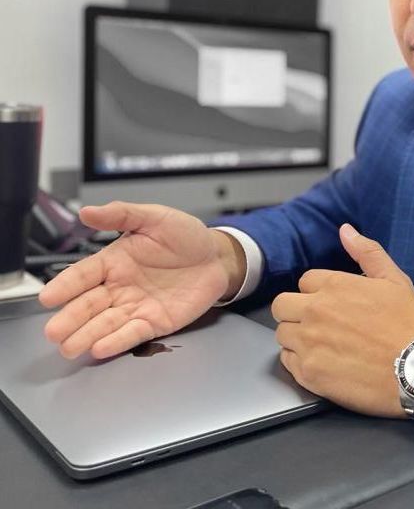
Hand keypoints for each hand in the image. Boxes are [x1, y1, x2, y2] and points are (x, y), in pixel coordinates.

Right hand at [39, 202, 242, 359]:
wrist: (218, 257)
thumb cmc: (186, 236)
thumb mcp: (155, 217)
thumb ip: (122, 214)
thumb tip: (88, 211)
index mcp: (114, 261)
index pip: (83, 274)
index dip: (65, 285)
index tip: (48, 297)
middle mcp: (120, 287)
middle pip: (88, 304)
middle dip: (69, 318)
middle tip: (53, 331)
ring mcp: (135, 306)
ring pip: (105, 323)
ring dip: (86, 336)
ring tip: (68, 347)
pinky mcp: (154, 322)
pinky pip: (132, 333)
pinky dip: (116, 342)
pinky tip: (99, 348)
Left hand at [272, 224, 413, 417]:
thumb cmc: (408, 325)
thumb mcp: (394, 279)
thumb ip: (367, 252)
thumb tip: (346, 231)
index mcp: (333, 286)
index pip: (305, 281)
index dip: (318, 292)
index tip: (333, 304)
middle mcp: (315, 312)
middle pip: (282, 305)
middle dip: (296, 311)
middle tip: (319, 323)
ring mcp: (308, 343)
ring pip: (282, 334)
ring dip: (297, 336)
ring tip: (323, 345)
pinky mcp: (308, 373)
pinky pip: (287, 361)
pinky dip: (299, 361)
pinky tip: (323, 362)